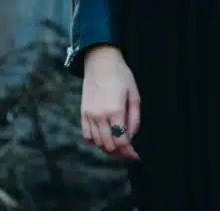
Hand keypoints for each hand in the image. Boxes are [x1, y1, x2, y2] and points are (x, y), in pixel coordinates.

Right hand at [80, 45, 139, 159]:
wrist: (100, 63)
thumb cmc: (121, 76)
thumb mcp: (134, 95)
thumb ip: (134, 118)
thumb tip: (132, 136)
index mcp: (115, 111)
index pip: (121, 141)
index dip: (130, 152)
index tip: (137, 156)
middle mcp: (99, 116)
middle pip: (109, 145)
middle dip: (120, 152)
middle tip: (130, 152)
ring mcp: (89, 116)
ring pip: (98, 143)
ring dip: (109, 148)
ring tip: (120, 146)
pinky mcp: (83, 114)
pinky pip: (87, 136)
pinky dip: (96, 141)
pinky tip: (106, 138)